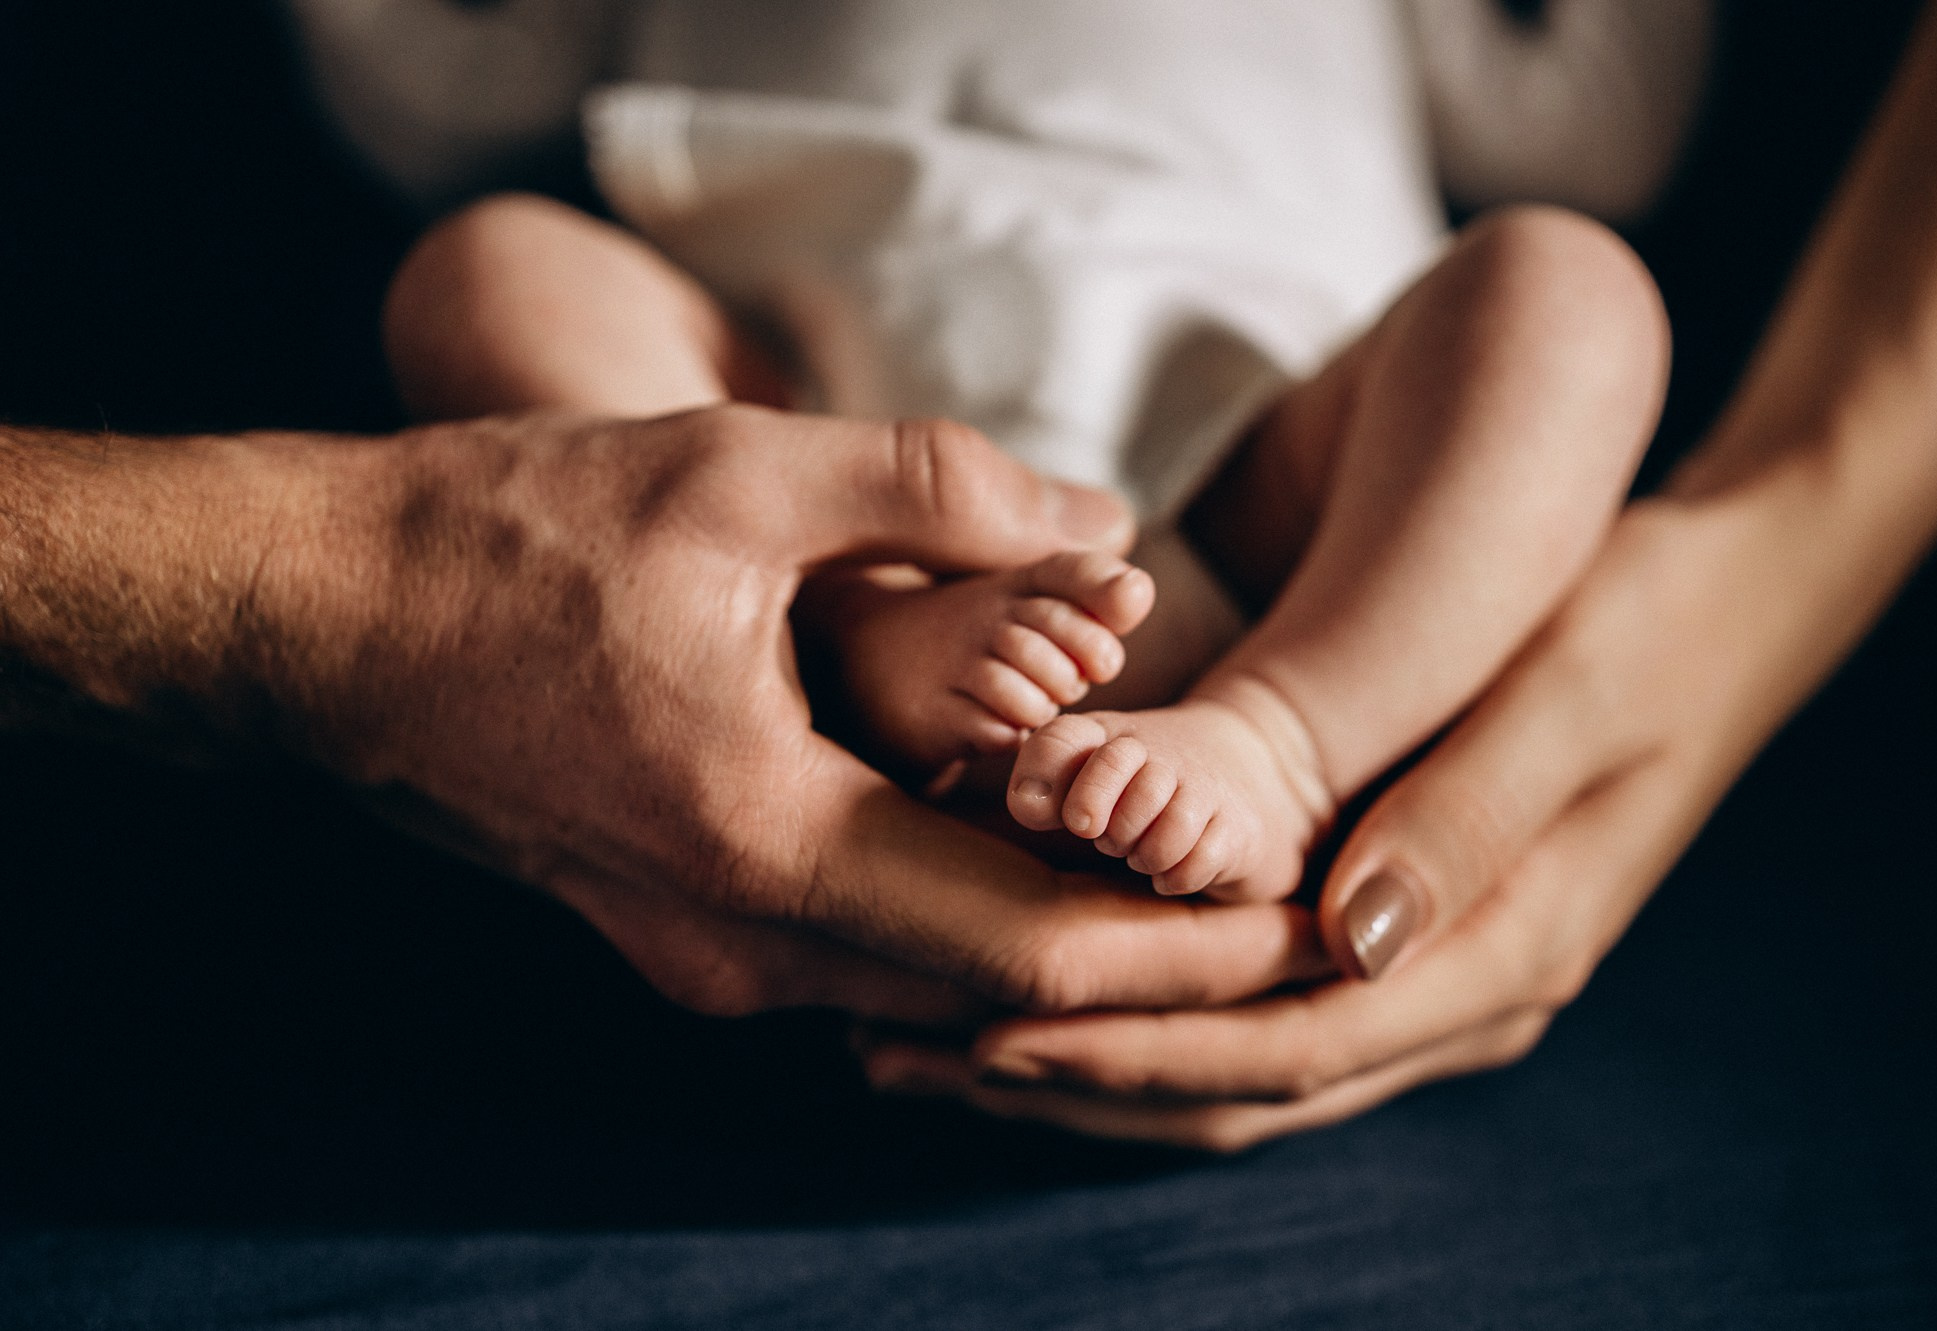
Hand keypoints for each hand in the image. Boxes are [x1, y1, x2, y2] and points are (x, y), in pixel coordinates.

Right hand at [262, 405, 1324, 1022]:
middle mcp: (740, 942)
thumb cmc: (505, 538)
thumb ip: (935, 488)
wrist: (321, 621)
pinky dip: (973, 926)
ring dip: (1068, 950)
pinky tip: (1041, 865)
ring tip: (1201, 890)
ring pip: (938, 989)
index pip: (1030, 951)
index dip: (1183, 941)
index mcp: (763, 847)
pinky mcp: (689, 925)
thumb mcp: (729, 472)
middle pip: (1001, 997)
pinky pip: (870, 958)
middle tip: (1299, 916)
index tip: (1306, 914)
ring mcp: (707, 952)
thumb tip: (1108, 528)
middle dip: (1156, 964)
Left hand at [861, 485, 1854, 1145]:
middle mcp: (1442, 982)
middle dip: (1069, 1072)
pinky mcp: (1370, 908)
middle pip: (1229, 1078)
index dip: (1132, 1043)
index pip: (1284, 1042)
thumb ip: (1465, 811)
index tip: (987, 1028)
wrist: (1723, 587)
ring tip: (918, 1035)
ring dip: (1075, 1050)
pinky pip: (1227, 986)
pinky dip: (1121, 990)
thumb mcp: (1572, 688)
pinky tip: (1017, 967)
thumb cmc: (1649, 617)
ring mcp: (1406, 956)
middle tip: (902, 1050)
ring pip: (1216, 1052)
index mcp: (1496, 951)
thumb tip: (1355, 939)